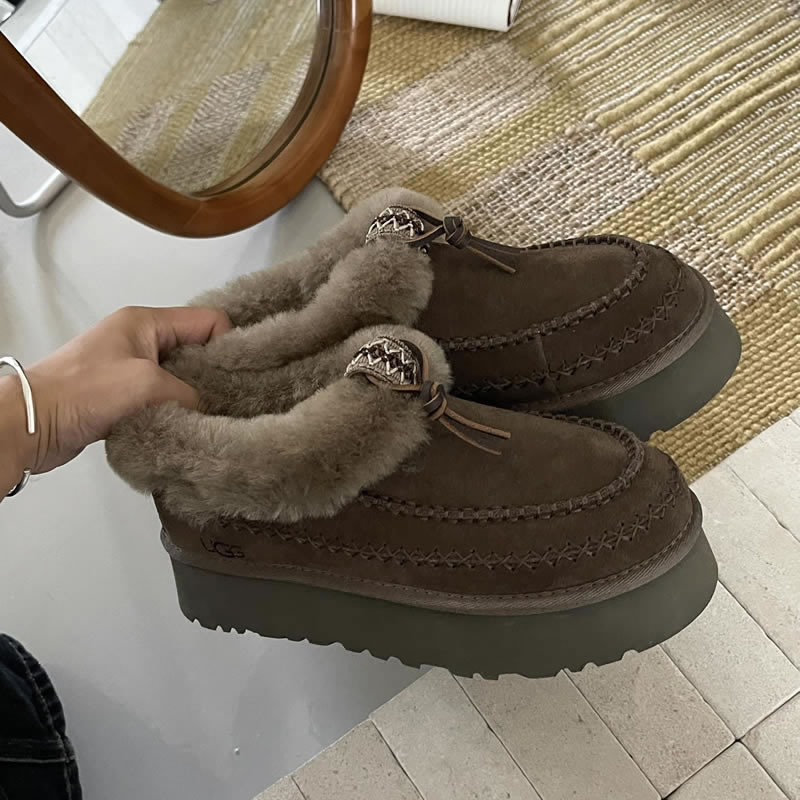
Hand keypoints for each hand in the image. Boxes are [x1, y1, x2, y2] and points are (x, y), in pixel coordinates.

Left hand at [1, 306, 230, 489]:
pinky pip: (163, 400)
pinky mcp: (123, 398)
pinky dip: (176, 413)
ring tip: (215, 418)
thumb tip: (205, 411)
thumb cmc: (84, 392)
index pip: (208, 321)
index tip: (245, 374)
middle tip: (237, 400)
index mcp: (146, 322)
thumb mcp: (146, 384)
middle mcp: (141, 340)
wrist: (31, 423)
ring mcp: (131, 370)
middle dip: (217, 374)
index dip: (230, 344)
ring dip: (195, 398)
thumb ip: (188, 393)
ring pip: (181, 379)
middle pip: (197, 350)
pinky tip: (188, 428)